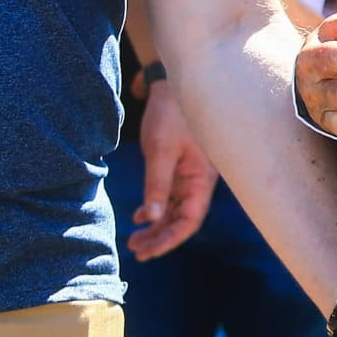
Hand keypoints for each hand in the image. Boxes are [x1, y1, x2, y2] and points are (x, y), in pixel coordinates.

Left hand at [128, 79, 218, 262]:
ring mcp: (189, 175)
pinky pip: (169, 196)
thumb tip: (151, 217)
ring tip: (134, 239)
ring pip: (175, 210)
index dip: (171, 239)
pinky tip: (140, 217)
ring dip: (156, 225)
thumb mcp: (160, 150)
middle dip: (161, 237)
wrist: (171, 85)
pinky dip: (155, 208)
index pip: (190, 220)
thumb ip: (157, 185)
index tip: (149, 251)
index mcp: (202, 178)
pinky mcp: (178, 167)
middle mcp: (199, 181)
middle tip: (137, 251)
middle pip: (182, 219)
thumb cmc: (171, 114)